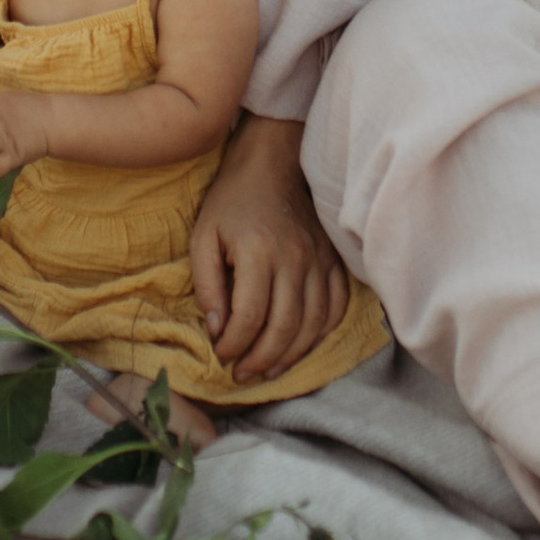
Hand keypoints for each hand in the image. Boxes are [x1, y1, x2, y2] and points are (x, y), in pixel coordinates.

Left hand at [190, 115, 349, 387]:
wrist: (273, 164)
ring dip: (290, 355)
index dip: (234, 346)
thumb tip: (218, 329)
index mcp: (258, 253)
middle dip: (260, 360)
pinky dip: (320, 333)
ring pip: (313, 324)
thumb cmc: (232, 201)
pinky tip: (300, 345)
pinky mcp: (334, 260)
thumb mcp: (203, 236)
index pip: (249, 317)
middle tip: (242, 375)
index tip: (222, 356)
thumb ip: (206, 284)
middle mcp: (295, 259)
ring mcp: (320, 261)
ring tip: (267, 369)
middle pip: (284, 328)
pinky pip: (336, 307)